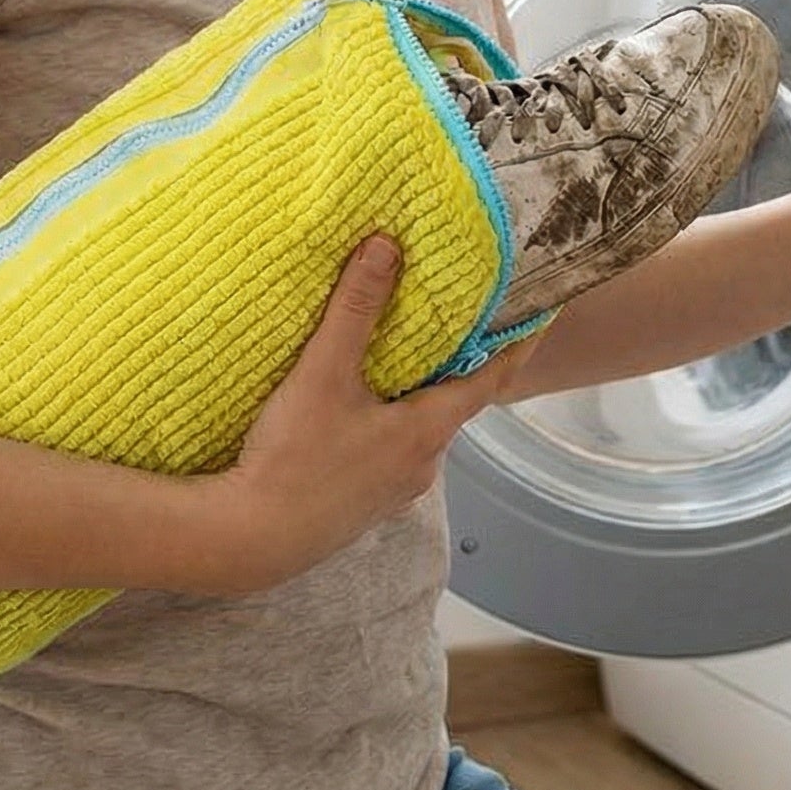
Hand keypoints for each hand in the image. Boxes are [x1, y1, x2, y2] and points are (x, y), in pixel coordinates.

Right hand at [194, 235, 539, 594]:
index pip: (495, 379)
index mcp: (427, 431)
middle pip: (457, 401)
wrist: (248, 542)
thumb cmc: (292, 460)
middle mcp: (423, 463)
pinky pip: (392, 449)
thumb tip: (385, 246)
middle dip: (460, 361)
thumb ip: (355, 309)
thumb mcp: (323, 374)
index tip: (542, 313)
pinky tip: (361, 405)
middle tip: (458, 317)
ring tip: (404, 352)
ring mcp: (394, 489)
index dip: (519, 343)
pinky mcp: (365, 502)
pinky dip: (392, 419)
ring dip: (420, 392)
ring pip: (421, 426)